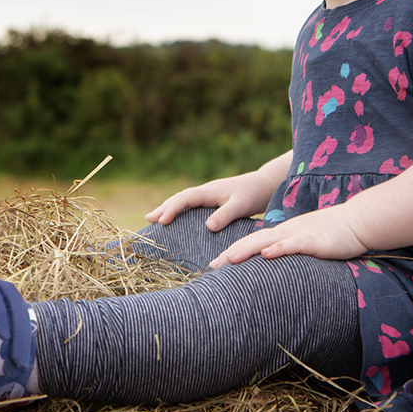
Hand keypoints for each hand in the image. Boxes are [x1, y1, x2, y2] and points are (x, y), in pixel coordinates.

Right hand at [145, 170, 277, 232]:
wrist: (264, 185)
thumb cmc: (253, 194)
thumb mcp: (241, 205)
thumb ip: (225, 215)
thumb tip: (207, 226)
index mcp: (209, 191)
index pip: (185, 198)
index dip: (171, 209)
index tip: (161, 221)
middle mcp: (206, 191)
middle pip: (179, 198)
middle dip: (164, 207)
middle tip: (148, 219)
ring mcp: (208, 195)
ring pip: (184, 200)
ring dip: (169, 208)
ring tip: (155, 218)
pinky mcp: (213, 200)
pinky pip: (191, 204)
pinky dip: (180, 210)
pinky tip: (177, 218)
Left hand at [208, 204, 366, 266]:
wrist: (357, 221)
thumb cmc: (333, 235)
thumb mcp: (306, 243)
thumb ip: (289, 251)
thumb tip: (273, 265)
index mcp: (283, 233)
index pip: (253, 242)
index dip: (233, 252)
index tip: (214, 265)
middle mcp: (286, 232)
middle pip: (253, 241)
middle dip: (231, 254)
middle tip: (211, 267)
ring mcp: (300, 234)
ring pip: (268, 241)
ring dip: (247, 249)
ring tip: (228, 259)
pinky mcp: (315, 241)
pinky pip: (294, 244)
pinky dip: (279, 248)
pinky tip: (267, 254)